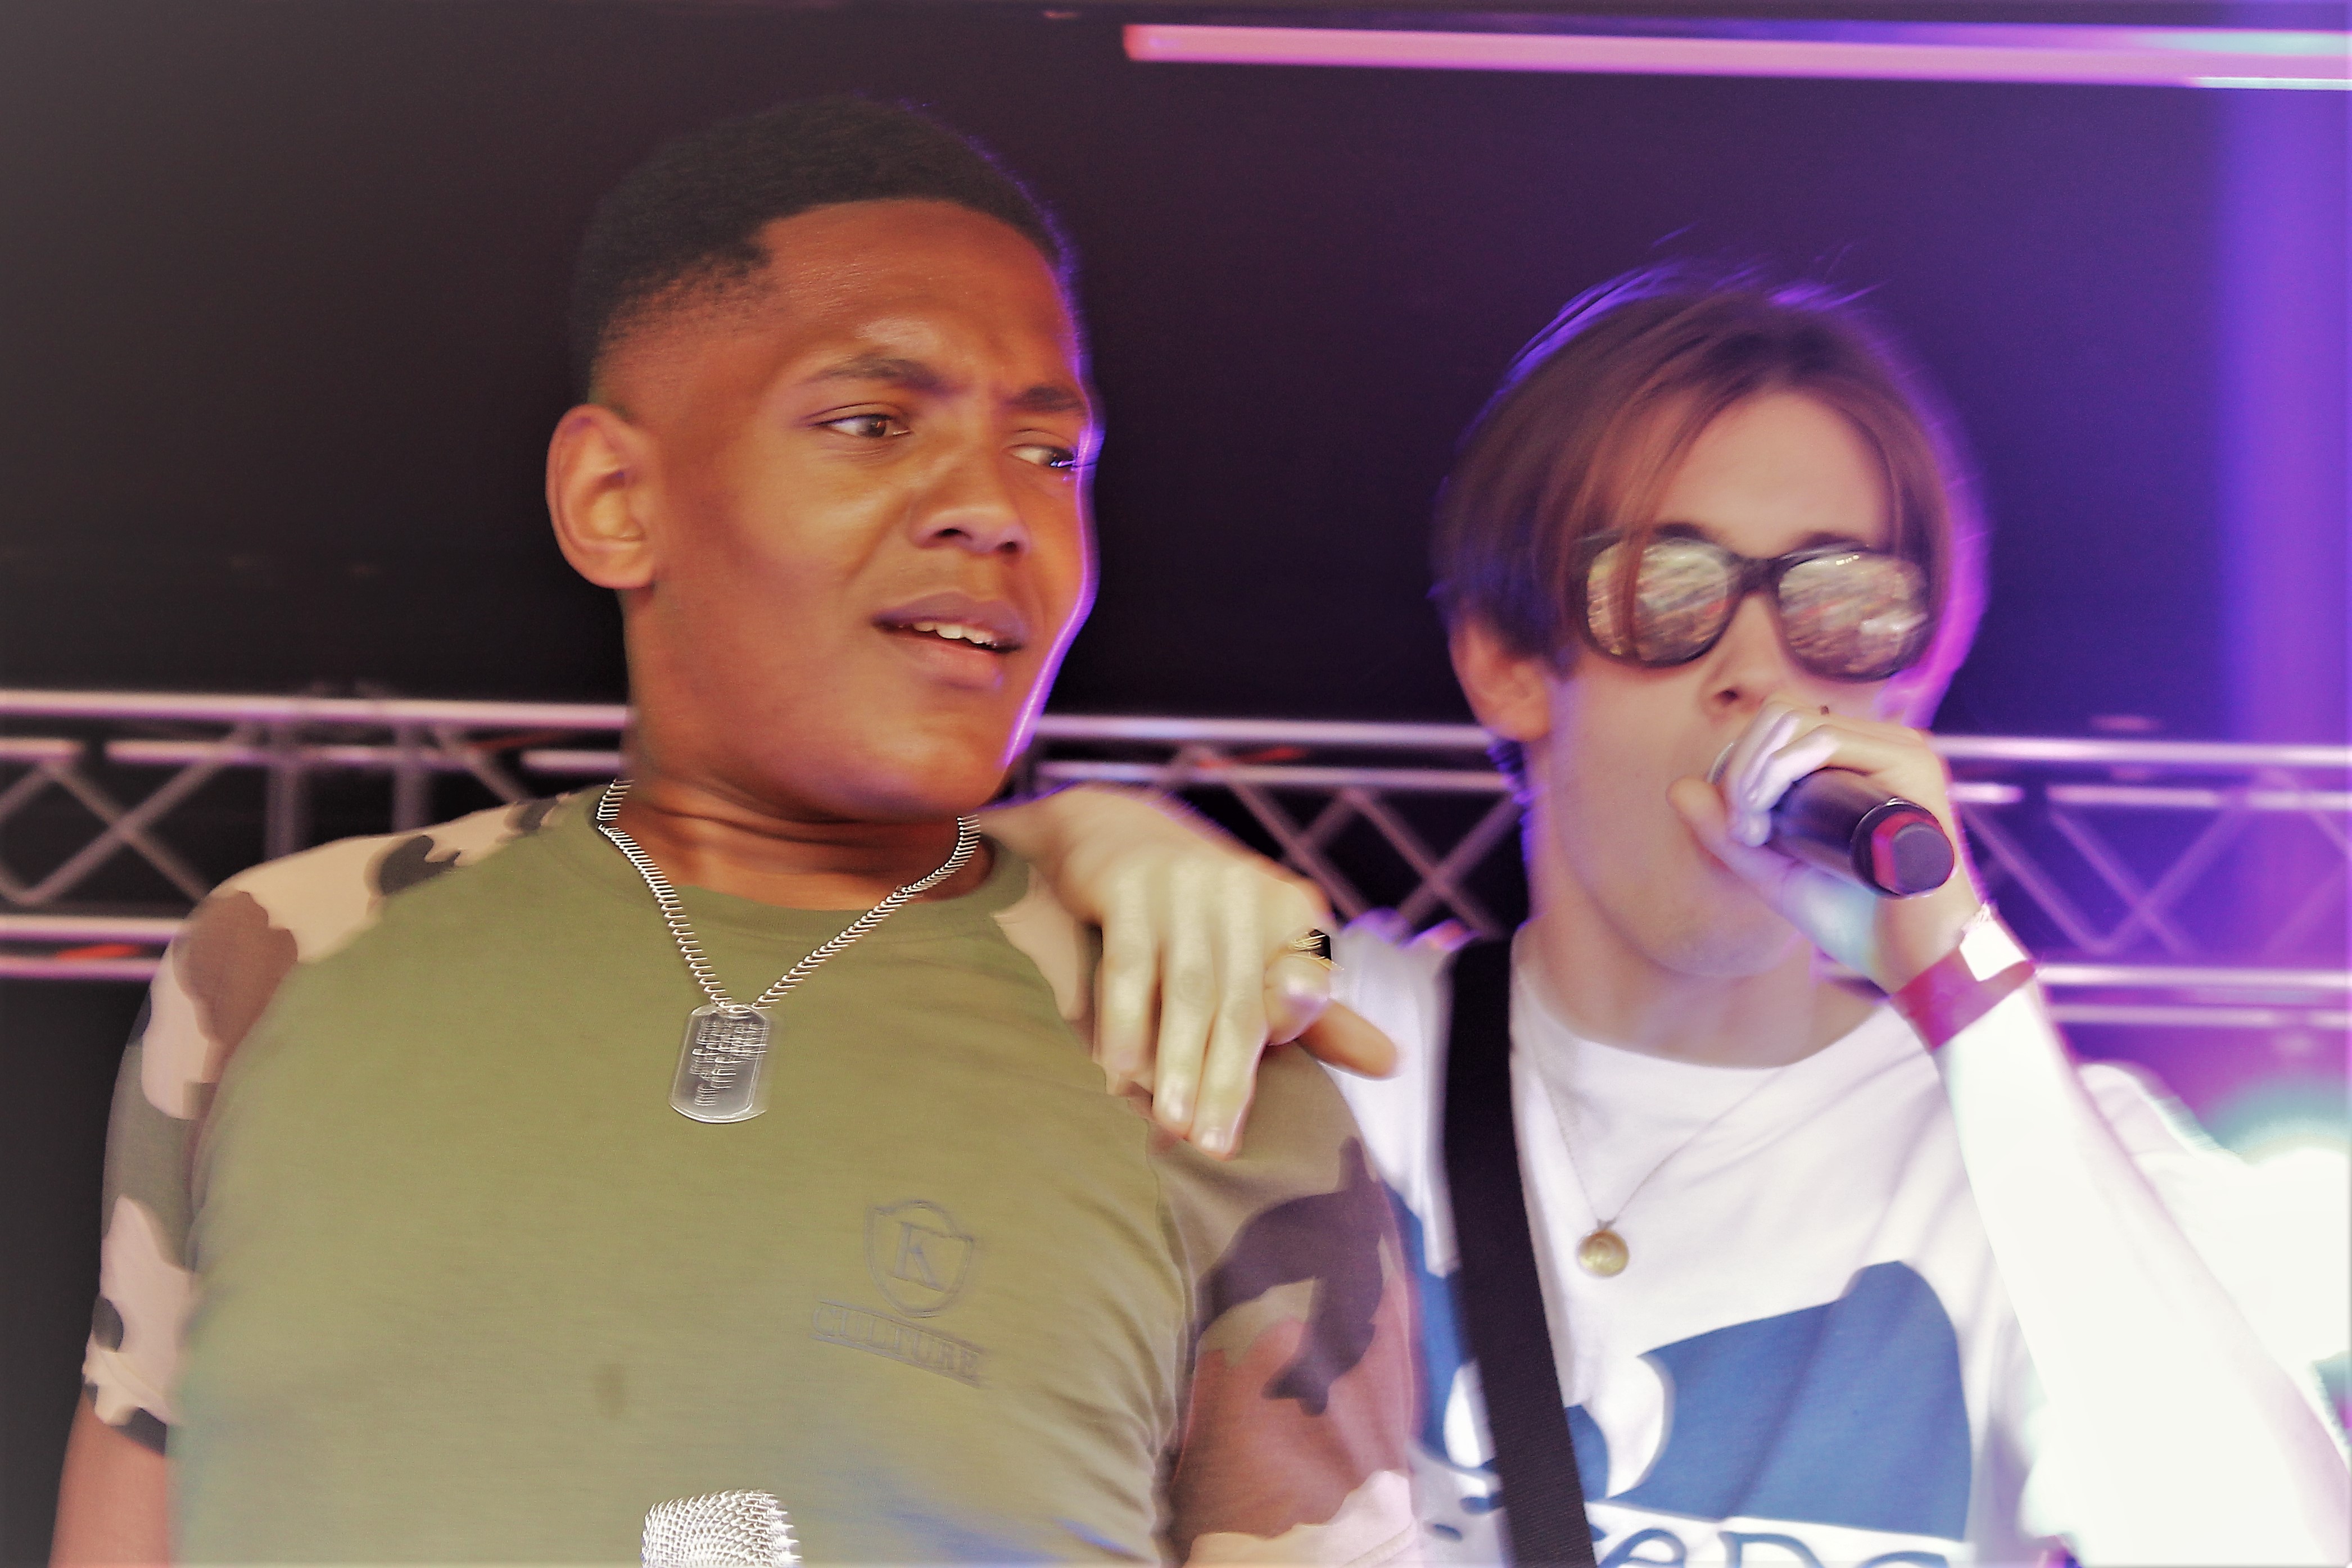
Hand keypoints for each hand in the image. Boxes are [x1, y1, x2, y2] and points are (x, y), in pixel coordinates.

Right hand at [986, 787, 1396, 1154]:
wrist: (1118, 832)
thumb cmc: (1204, 914)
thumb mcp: (1267, 955)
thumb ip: (1320, 1016)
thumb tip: (1391, 1065)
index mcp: (1292, 911)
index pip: (1302, 994)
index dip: (1282, 1043)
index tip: (1260, 1102)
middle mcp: (1247, 891)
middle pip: (1242, 1004)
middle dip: (1229, 1080)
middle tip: (1214, 1146)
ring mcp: (1188, 885)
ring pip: (1189, 990)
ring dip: (1180, 1062)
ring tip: (1172, 1125)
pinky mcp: (1131, 884)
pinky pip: (1130, 966)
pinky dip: (1126, 1021)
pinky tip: (1117, 1070)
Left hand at [1666, 699, 1983, 990]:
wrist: (1917, 960)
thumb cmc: (1856, 918)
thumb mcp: (1775, 872)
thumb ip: (1727, 834)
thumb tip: (1678, 787)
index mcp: (1857, 760)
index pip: (1779, 724)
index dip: (1740, 764)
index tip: (1739, 830)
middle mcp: (1878, 745)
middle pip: (1779, 714)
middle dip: (1740, 766)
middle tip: (1743, 830)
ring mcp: (1897, 749)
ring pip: (1792, 721)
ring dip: (1752, 771)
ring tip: (1753, 831)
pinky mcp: (1908, 765)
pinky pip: (1822, 740)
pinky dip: (1777, 771)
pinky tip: (1767, 816)